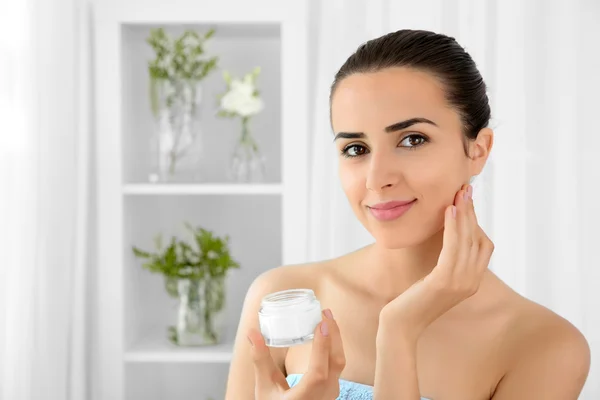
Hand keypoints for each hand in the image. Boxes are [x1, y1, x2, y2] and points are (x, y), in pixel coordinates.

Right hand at [248, 309, 345, 399]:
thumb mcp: (264, 388)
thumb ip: (260, 360)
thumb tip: (252, 333)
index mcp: (304, 398)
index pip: (319, 371)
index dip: (322, 346)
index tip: (322, 322)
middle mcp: (322, 397)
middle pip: (336, 362)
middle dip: (334, 334)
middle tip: (325, 311)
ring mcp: (330, 395)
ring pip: (340, 364)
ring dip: (336, 340)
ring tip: (327, 319)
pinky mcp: (331, 392)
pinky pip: (338, 367)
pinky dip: (334, 348)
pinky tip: (327, 337)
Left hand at [378, 184, 494, 344]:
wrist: (402, 325)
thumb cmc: (413, 301)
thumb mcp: (434, 280)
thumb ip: (446, 264)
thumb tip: (448, 240)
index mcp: (472, 282)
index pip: (482, 245)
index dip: (476, 221)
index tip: (467, 200)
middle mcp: (471, 282)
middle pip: (478, 238)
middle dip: (472, 212)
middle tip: (466, 188)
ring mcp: (460, 283)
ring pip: (467, 240)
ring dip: (464, 213)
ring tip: (458, 193)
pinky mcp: (445, 282)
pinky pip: (453, 248)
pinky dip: (452, 227)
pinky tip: (448, 210)